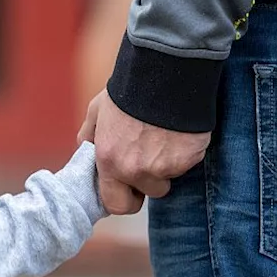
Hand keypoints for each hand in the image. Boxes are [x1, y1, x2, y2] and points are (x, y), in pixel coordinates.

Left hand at [78, 90, 210, 214]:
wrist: (163, 72)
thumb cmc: (128, 90)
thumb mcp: (98, 110)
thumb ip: (90, 136)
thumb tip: (87, 152)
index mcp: (109, 160)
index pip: (116, 204)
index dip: (125, 197)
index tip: (131, 187)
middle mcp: (135, 169)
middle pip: (150, 194)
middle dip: (151, 183)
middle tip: (153, 160)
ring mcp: (164, 166)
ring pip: (170, 178)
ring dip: (170, 164)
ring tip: (165, 136)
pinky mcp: (189, 158)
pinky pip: (188, 163)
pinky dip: (186, 151)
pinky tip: (180, 130)